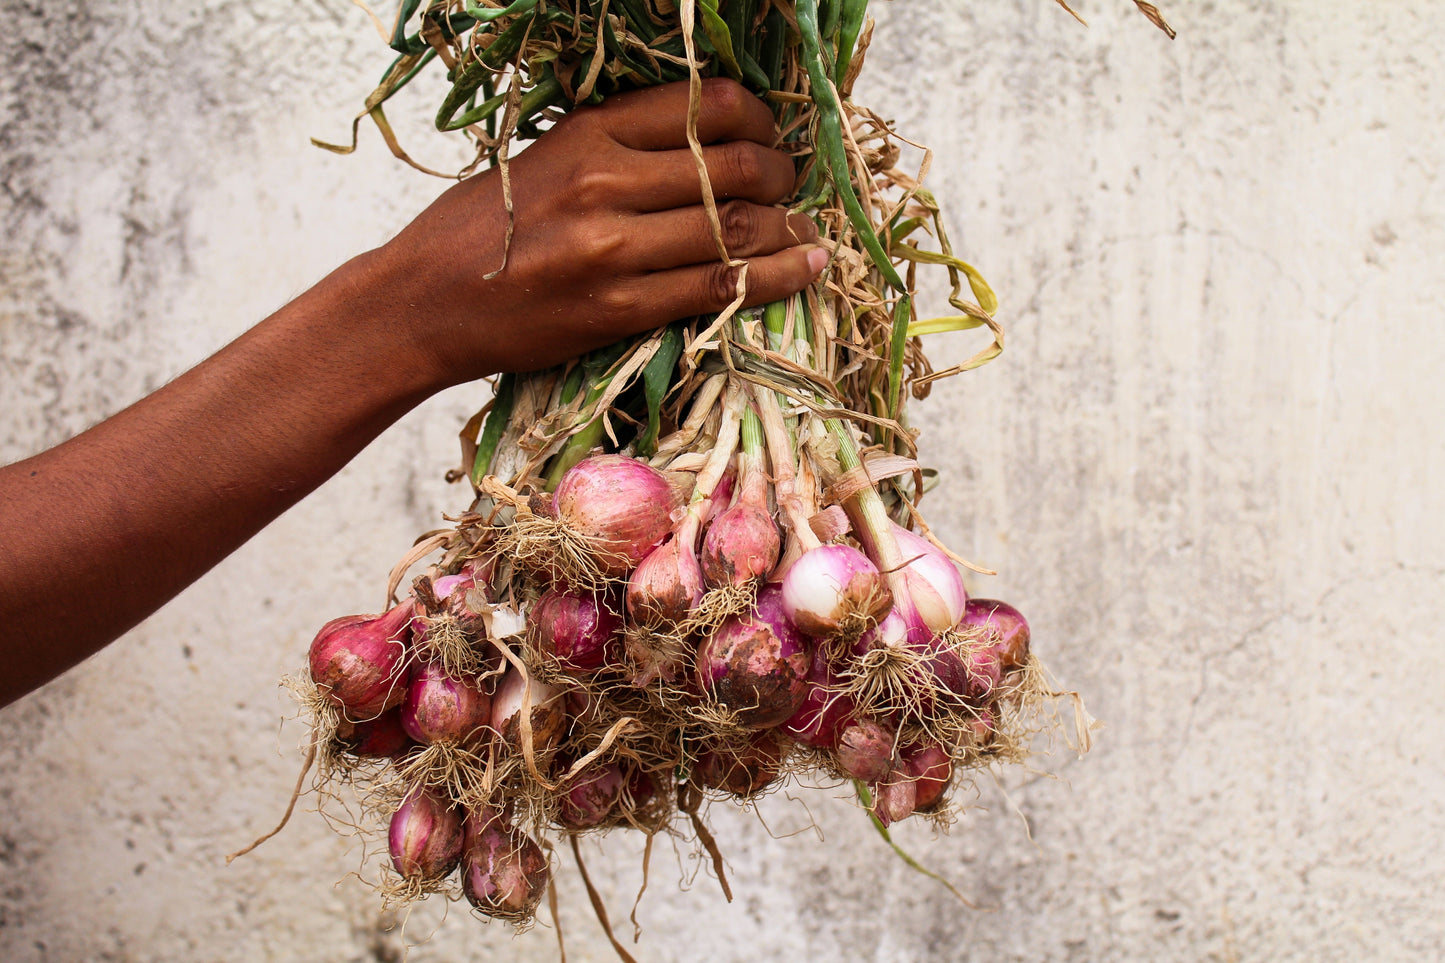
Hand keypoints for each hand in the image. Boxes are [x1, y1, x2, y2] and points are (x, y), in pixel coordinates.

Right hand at [367, 77, 823, 384]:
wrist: (420, 303)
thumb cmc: (480, 230)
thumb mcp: (543, 159)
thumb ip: (617, 147)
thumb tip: (706, 144)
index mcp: (589, 132)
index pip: (706, 106)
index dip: (761, 117)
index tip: (772, 134)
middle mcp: (605, 180)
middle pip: (733, 166)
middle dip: (782, 174)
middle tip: (790, 187)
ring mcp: (612, 248)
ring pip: (736, 227)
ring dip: (789, 229)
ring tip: (806, 233)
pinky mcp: (618, 308)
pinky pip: (719, 286)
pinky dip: (776, 277)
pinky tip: (805, 268)